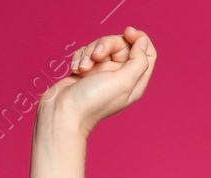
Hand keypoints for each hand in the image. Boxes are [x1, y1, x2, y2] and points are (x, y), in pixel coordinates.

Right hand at [42, 27, 156, 135]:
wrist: (63, 112)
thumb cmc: (93, 101)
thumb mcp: (123, 82)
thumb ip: (139, 61)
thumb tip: (143, 41)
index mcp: (135, 81)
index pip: (147, 52)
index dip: (139, 38)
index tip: (128, 32)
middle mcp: (120, 75)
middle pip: (122, 44)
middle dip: (107, 44)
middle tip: (97, 56)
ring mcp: (102, 73)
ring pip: (101, 46)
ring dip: (89, 52)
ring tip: (83, 68)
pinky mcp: (86, 70)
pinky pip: (86, 52)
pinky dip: (80, 57)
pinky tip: (76, 70)